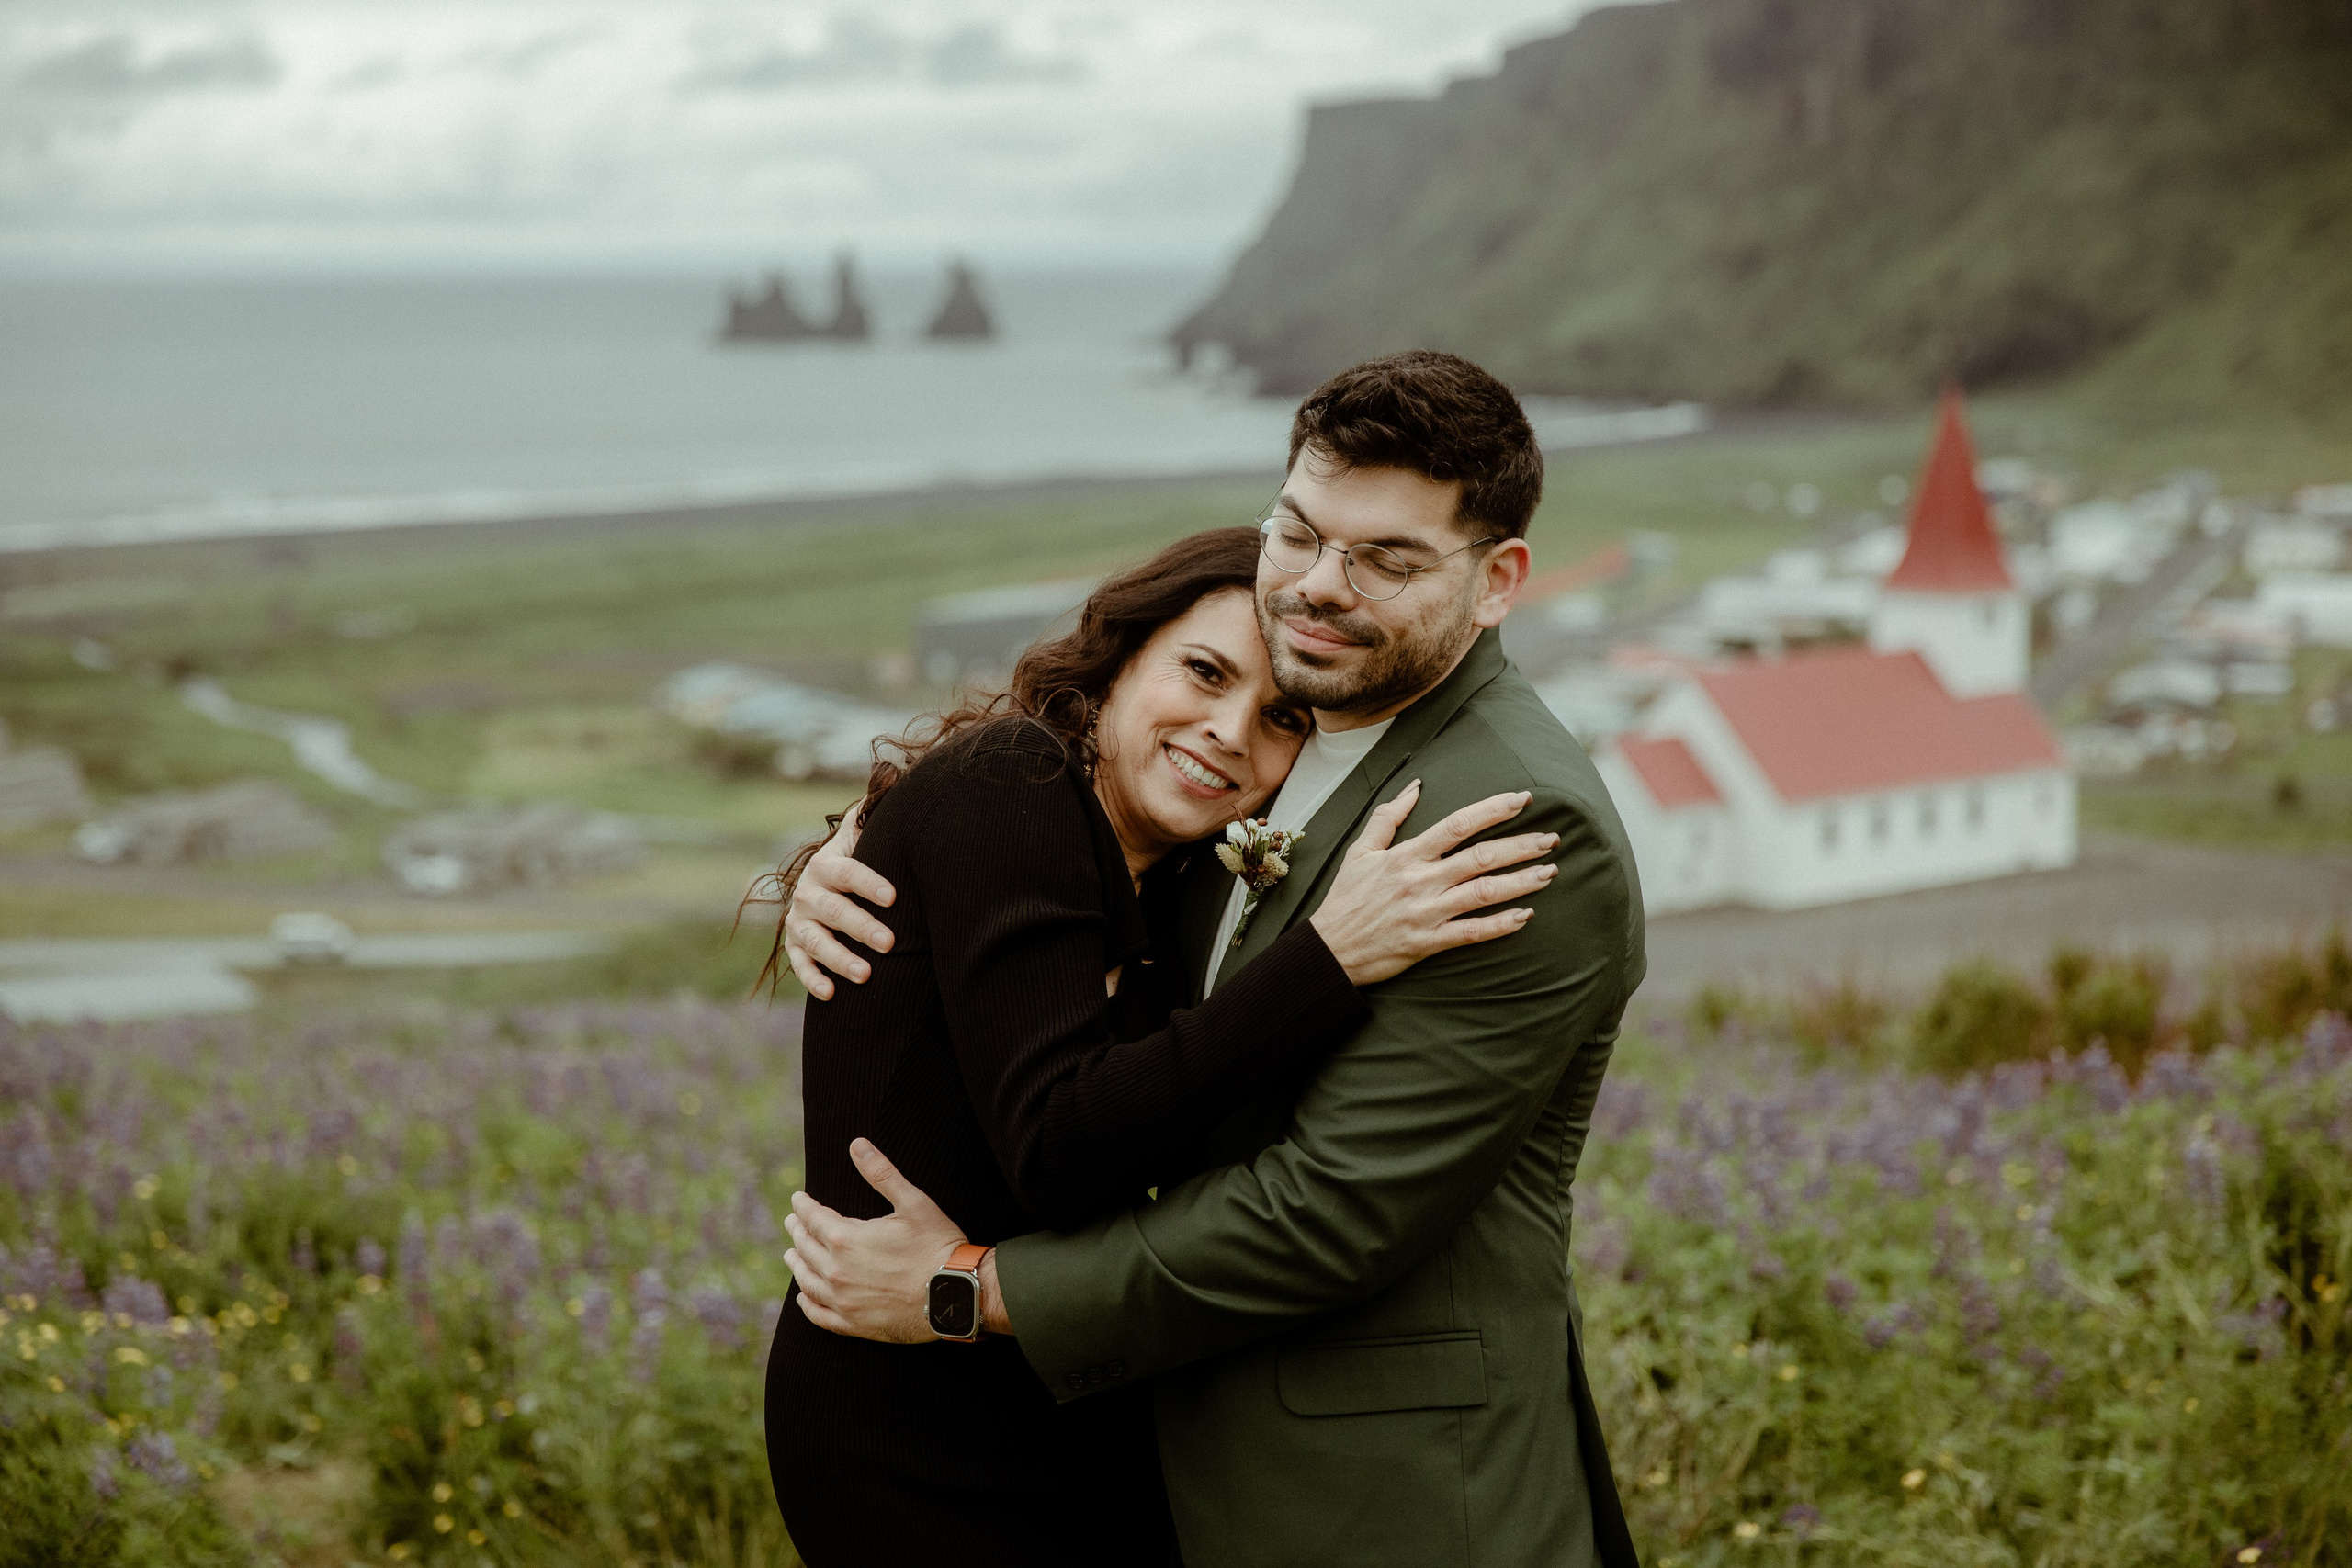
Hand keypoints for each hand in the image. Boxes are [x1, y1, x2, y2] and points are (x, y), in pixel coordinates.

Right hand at [785, 808, 898, 999]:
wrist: (828, 884)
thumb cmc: (861, 859)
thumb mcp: (865, 837)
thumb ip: (875, 814)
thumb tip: (898, 774)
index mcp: (828, 864)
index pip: (849, 872)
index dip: (869, 883)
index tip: (894, 896)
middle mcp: (808, 891)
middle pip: (834, 911)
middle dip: (862, 927)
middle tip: (890, 942)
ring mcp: (800, 921)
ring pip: (816, 941)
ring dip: (840, 958)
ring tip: (866, 975)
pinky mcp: (795, 946)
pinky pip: (800, 964)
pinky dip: (812, 979)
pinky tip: (832, 993)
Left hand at [785, 1138, 967, 1342]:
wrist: (956, 1296)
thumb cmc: (937, 1246)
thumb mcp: (913, 1203)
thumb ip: (881, 1173)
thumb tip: (857, 1144)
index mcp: (846, 1238)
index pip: (813, 1218)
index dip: (803, 1206)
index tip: (797, 1199)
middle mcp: (836, 1271)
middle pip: (805, 1247)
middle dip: (797, 1231)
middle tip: (792, 1222)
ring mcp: (843, 1301)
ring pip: (807, 1280)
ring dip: (796, 1264)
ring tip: (791, 1255)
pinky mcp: (853, 1324)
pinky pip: (819, 1315)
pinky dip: (807, 1304)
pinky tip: (803, 1297)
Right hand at [1308, 782, 1557, 986]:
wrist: (1329, 949)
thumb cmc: (1346, 898)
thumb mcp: (1360, 851)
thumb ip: (1389, 817)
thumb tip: (1414, 785)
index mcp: (1406, 855)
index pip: (1457, 825)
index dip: (1492, 810)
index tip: (1522, 799)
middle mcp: (1420, 881)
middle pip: (1480, 857)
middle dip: (1520, 845)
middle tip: (1552, 838)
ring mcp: (1426, 913)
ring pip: (1483, 893)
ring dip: (1520, 882)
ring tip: (1549, 872)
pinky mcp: (1428, 942)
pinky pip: (1472, 932)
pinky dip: (1500, 925)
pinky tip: (1525, 916)